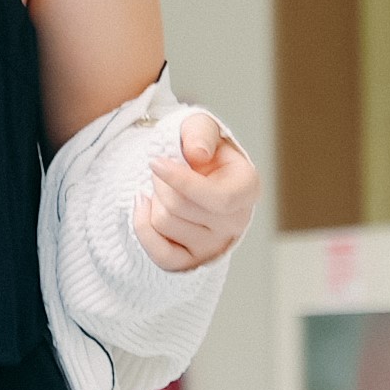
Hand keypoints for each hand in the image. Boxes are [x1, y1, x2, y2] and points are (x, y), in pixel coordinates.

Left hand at [133, 109, 260, 270]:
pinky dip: (143, 227)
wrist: (191, 172)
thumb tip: (197, 154)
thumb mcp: (200, 128)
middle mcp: (237, 222)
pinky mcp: (193, 261)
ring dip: (152, 199)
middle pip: (180, 207)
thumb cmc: (198, 149)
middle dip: (160, 183)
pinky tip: (144, 206)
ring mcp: (216, 245)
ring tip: (163, 187)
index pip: (218, 198)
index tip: (155, 161)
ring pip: (164, 223)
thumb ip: (199, 133)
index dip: (181, 181)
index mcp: (247, 189)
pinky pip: (161, 255)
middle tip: (162, 170)